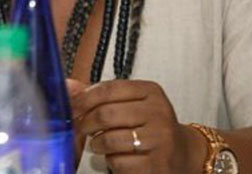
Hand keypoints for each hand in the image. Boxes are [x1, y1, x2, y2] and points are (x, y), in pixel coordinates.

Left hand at [70, 79, 206, 172]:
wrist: (182, 153)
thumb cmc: (150, 125)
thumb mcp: (133, 102)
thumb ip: (102, 94)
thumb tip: (68, 86)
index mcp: (151, 92)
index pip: (108, 89)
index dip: (83, 98)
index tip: (71, 107)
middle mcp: (159, 113)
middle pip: (105, 114)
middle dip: (85, 122)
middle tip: (79, 127)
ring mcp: (160, 140)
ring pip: (109, 139)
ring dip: (96, 144)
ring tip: (97, 143)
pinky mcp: (156, 165)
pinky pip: (118, 162)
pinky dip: (110, 161)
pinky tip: (115, 157)